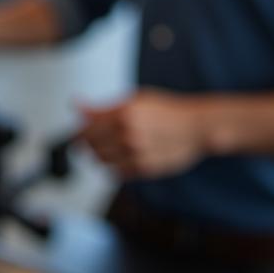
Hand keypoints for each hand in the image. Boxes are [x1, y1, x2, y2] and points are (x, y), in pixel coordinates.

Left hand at [79, 88, 208, 178]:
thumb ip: (102, 107)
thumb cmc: (167, 110)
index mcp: (123, 113)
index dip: (80, 130)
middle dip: (88, 143)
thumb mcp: (134, 100)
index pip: (85, 129)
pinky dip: (114, 166)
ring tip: (110, 146)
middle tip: (95, 138)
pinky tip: (123, 156)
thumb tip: (77, 106)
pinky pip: (116, 173)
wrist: (197, 127)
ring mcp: (136, 153)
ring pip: (100, 162)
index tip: (81, 130)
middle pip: (90, 146)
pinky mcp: (144, 169)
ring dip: (99, 155)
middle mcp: (128, 134)